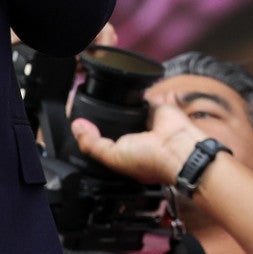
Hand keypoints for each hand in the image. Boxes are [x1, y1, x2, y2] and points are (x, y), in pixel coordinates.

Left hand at [71, 94, 208, 185]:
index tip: (75, 122)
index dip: (88, 133)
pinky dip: (132, 94)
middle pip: (110, 124)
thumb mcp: (113, 157)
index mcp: (123, 154)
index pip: (101, 142)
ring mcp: (144, 123)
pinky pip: (140, 97)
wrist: (177, 148)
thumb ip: (92, 144)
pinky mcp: (154, 107)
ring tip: (99, 98)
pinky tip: (121, 92)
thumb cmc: (151, 161)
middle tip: (83, 109)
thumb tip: (77, 126)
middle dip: (99, 119)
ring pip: (123, 110)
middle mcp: (133, 139)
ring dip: (114, 105)